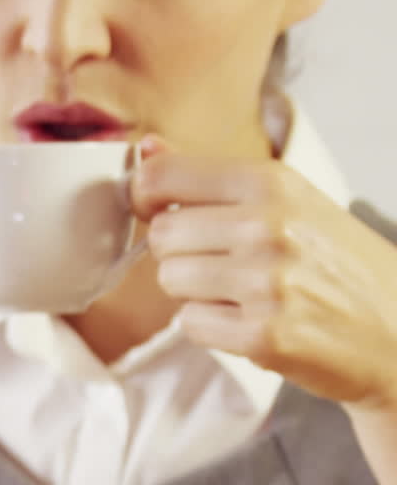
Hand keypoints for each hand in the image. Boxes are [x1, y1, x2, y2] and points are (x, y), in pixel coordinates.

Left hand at [132, 145, 396, 409]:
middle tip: (218, 265)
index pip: (163, 175)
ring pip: (171, 281)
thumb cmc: (338, 264)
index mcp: (271, 182)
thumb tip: (145, 149)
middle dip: (179, 253)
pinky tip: (249, 322)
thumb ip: (210, 177)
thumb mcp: (290, 201)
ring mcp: (265, 283)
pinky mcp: (262, 336)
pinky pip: (191, 325)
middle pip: (162, 236)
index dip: (147, 198)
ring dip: (193, 293)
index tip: (159, 212)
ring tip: (238, 294)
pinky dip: (211, 327)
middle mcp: (267, 226)